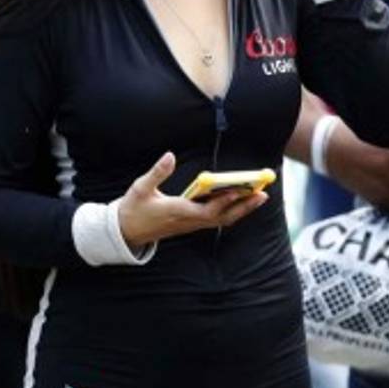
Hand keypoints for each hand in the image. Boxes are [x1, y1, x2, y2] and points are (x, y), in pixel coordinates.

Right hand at [118, 152, 269, 246]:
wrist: (126, 232)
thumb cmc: (133, 208)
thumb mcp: (140, 187)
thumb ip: (157, 172)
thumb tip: (170, 155)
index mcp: (177, 212)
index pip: (206, 210)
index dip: (223, 202)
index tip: (239, 192)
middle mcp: (187, 221)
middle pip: (222, 218)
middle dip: (243, 207)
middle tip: (262, 194)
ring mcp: (190, 225)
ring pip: (221, 220)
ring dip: (241, 210)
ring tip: (258, 196)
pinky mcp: (190, 225)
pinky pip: (216, 220)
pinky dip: (230, 211)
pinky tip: (239, 201)